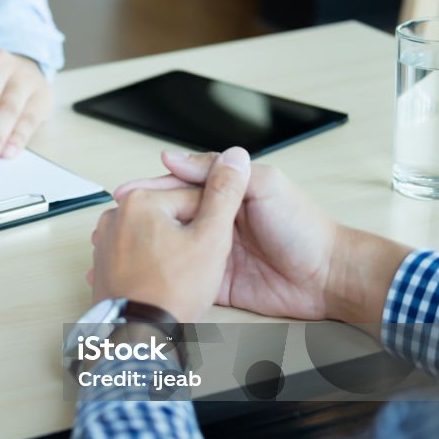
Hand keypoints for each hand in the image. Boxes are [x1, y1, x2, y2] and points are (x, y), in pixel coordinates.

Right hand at [114, 151, 410, 322]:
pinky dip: (161, 275)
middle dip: (139, 218)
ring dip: (144, 247)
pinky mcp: (216, 282)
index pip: (179, 187)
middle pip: (169, 217)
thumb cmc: (305, 228)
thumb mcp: (266, 185)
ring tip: (115, 249)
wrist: (328, 277)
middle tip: (110, 224)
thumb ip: (221, 173)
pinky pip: (184, 276)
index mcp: (226, 195)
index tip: (124, 193)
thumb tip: (177, 156)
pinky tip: (140, 274)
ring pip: (171, 246)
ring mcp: (214, 252)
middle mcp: (217, 222)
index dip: (150, 189)